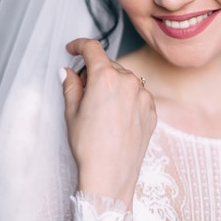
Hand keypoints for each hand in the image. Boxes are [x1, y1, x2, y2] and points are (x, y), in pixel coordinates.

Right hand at [61, 38, 156, 206]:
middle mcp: (128, 81)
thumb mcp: (71, 112)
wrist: (111, 175)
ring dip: (112, 84)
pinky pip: (137, 94)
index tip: (73, 49)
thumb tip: (68, 72)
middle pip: (108, 64)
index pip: (92, 48)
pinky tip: (116, 117)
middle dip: (94, 71)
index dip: (79, 45)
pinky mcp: (152, 110)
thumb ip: (71, 85)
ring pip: (125, 78)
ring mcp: (143, 95)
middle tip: (82, 91)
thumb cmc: (89, 146)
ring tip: (100, 109)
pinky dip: (126, 97)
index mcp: (105, 77)